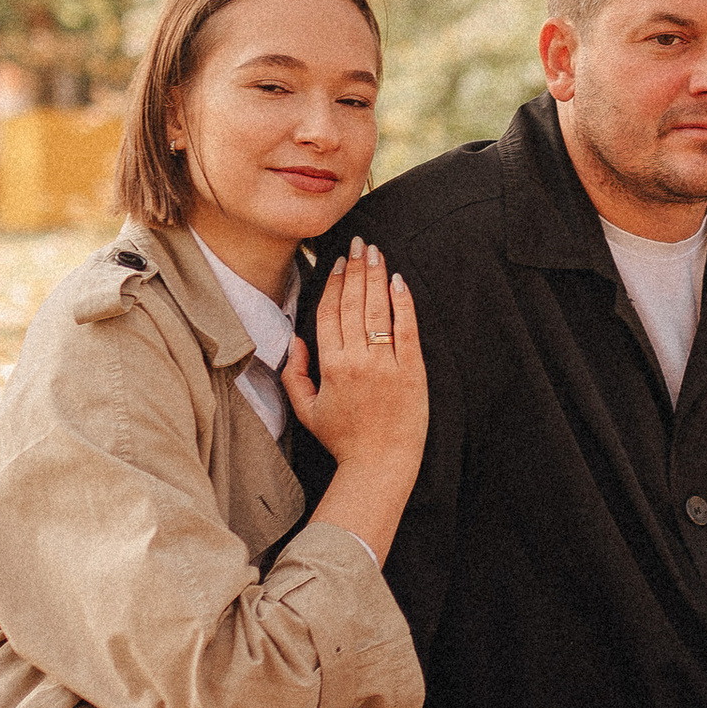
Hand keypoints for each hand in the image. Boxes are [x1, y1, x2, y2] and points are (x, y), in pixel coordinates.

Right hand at [285, 239, 427, 476]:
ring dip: (376, 276)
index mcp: (330, 366)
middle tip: (358, 242)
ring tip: (375, 251)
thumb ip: (294, 374)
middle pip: (353, 303)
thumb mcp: (306, 410)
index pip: (329, 312)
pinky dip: (403, 303)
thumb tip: (295, 341)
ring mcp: (386, 364)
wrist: (380, 465)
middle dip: (356, 268)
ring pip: (377, 310)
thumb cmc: (343, 439)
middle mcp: (357, 360)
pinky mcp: (412, 371)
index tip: (338, 261)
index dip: (333, 282)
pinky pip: (407, 330)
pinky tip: (398, 280)